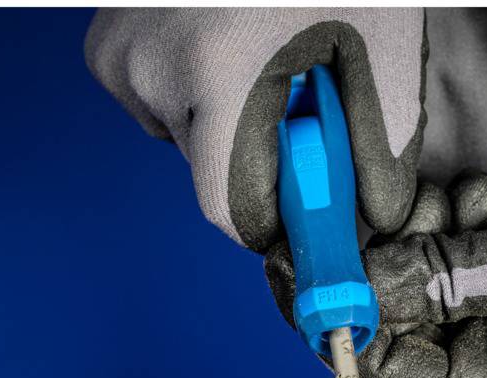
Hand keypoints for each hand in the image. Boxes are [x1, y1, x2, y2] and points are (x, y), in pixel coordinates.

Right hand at [86, 8, 426, 249]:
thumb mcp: (380, 65)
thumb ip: (376, 160)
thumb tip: (367, 228)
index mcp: (217, 75)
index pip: (227, 210)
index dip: (276, 221)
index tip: (307, 209)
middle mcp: (150, 65)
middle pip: (212, 170)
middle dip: (264, 155)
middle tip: (303, 101)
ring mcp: (121, 48)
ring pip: (186, 137)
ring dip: (233, 120)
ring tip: (267, 58)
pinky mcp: (106, 40)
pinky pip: (161, 101)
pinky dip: (201, 92)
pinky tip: (230, 46)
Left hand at [356, 180, 486, 377]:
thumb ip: (429, 275)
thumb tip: (350, 278)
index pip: (379, 372)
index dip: (337, 316)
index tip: (308, 259)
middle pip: (402, 332)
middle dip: (390, 266)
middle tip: (390, 209)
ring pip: (431, 302)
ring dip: (429, 244)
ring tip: (453, 199)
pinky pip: (467, 287)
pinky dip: (463, 246)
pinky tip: (479, 203)